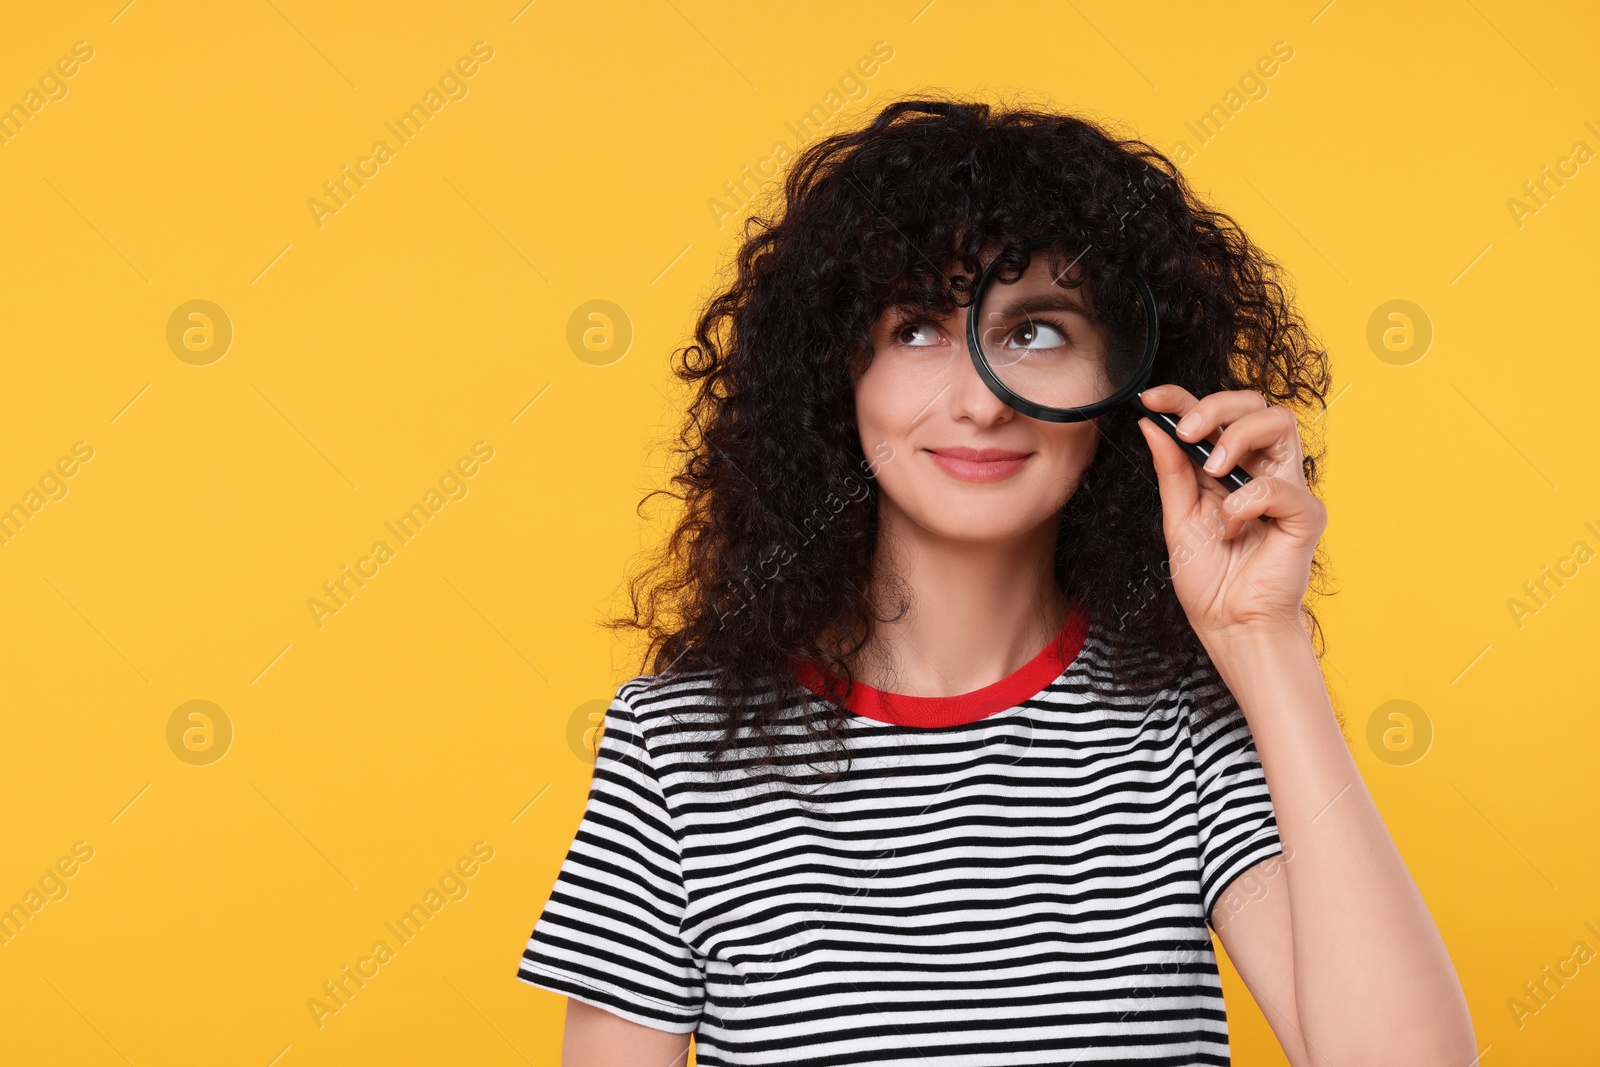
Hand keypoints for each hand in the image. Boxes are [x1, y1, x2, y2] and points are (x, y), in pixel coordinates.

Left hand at [1135, 385, 1325, 645]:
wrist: (1228, 624)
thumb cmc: (1209, 580)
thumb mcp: (1178, 517)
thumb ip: (1171, 470)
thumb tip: (1153, 424)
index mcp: (1228, 468)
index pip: (1215, 416)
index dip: (1183, 397)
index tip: (1150, 398)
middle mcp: (1260, 470)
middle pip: (1255, 403)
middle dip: (1216, 407)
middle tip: (1188, 431)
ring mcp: (1286, 489)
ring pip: (1279, 422)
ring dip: (1237, 437)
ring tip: (1212, 471)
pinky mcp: (1305, 514)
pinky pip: (1279, 486)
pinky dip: (1245, 504)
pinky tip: (1231, 529)